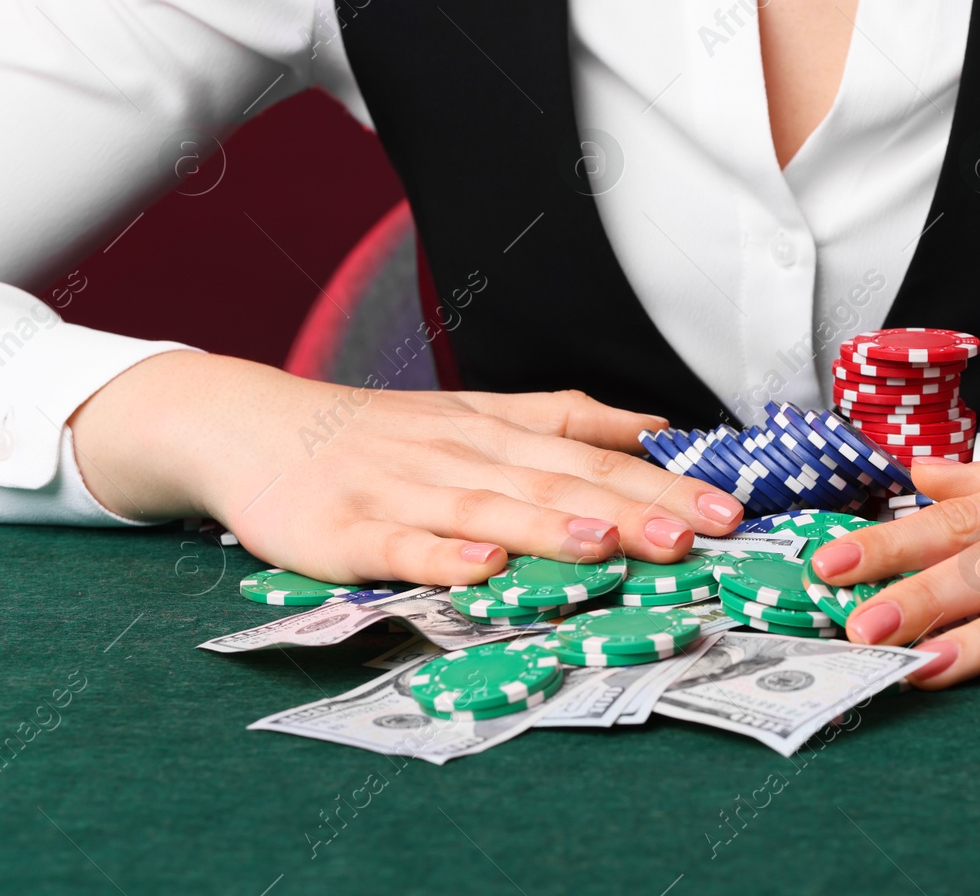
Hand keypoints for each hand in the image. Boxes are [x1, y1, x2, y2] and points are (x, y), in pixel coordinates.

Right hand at [69, 351, 741, 584]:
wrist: (250, 424)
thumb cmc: (379, 431)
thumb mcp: (476, 412)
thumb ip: (564, 418)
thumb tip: (658, 428)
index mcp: (494, 428)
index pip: (593, 452)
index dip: (663, 479)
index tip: (729, 506)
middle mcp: (459, 453)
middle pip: (555, 479)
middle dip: (633, 505)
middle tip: (701, 531)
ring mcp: (401, 490)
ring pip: (488, 508)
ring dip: (552, 525)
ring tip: (613, 542)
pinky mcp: (344, 530)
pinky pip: (400, 544)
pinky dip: (442, 555)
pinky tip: (484, 567)